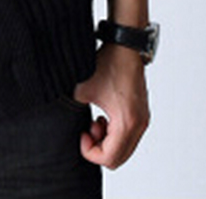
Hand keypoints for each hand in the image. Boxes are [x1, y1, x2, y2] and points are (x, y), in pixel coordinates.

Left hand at [73, 43, 149, 168]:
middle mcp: (139, 125)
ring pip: (124, 148)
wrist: (125, 46)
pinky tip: (103, 117)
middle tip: (87, 129)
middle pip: (118, 158)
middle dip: (99, 148)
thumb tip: (62, 121)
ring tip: (94, 120)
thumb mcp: (82, 89)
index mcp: (126, 123)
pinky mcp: (142, 114)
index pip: (110, 159)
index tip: (82, 134)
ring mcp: (142, 120)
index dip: (90, 152)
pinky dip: (114, 133)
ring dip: (107, 141)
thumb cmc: (108, 64)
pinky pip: (129, 136)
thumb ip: (73, 109)